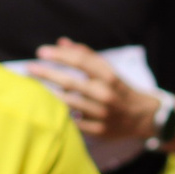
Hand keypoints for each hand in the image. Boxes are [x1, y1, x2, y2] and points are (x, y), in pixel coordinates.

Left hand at [27, 40, 157, 142]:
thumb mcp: (109, 71)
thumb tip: (62, 42)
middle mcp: (106, 94)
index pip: (81, 61)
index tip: (41, 52)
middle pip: (71, 82)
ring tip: (33, 88)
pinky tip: (47, 109)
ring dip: (49, 94)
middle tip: (29, 68)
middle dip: (47, 74)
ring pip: (69, 103)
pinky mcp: (99, 131)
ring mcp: (103, 114)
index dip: (59, 56)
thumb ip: (86, 56)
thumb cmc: (121, 90)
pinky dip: (61, 115)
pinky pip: (74, 123)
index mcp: (110, 76)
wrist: (144, 117)